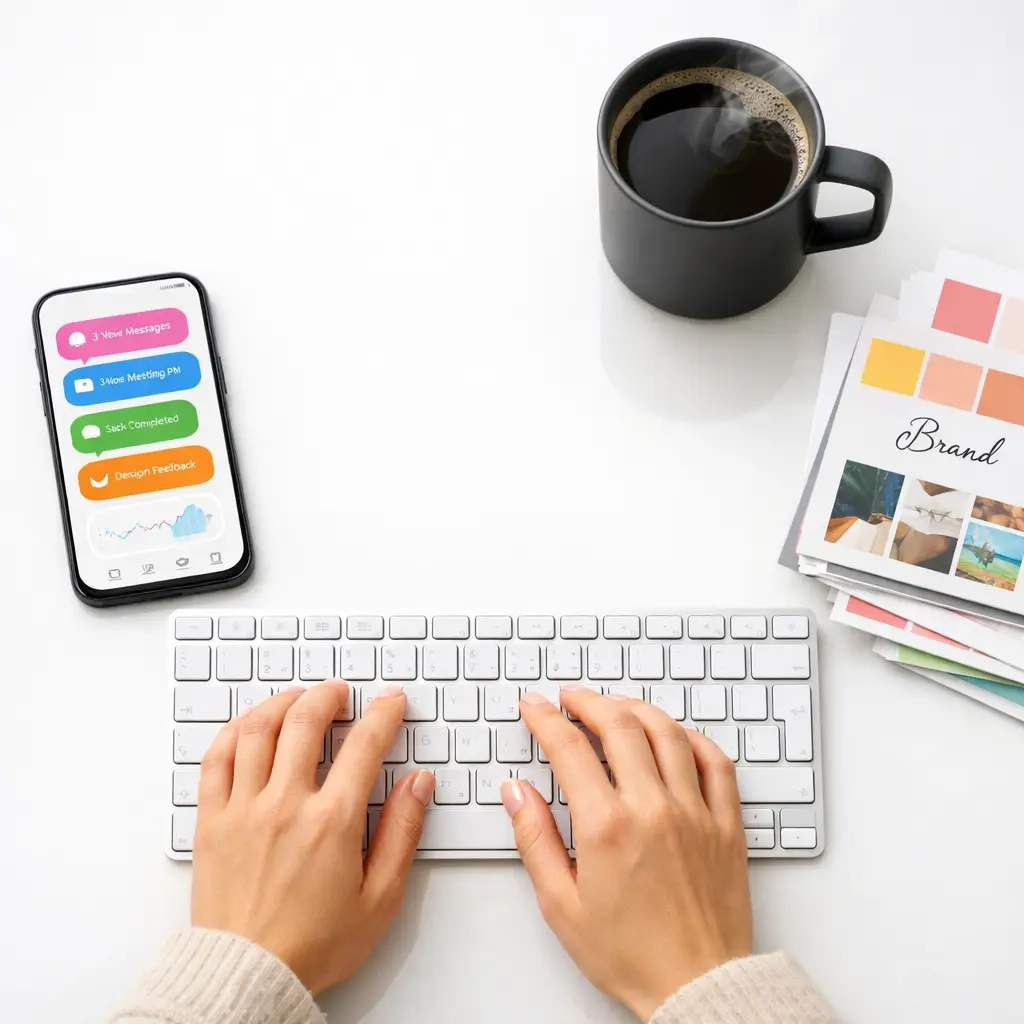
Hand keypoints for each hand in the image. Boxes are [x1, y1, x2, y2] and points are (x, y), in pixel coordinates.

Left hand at [191, 681, 434, 994]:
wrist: (246, 977)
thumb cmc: (312, 946)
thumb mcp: (380, 897)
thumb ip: (403, 832)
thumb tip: (419, 785)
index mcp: (331, 823)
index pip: (364, 745)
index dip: (383, 714)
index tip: (390, 703)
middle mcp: (285, 806)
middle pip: (306, 721)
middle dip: (329, 695)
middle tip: (341, 693)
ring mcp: (243, 809)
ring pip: (259, 729)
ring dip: (283, 702)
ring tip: (299, 698)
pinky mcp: (211, 821)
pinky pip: (216, 758)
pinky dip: (234, 730)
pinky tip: (250, 725)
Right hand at [503, 687, 751, 1019]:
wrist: (697, 986)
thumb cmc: (631, 955)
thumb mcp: (561, 904)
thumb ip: (535, 840)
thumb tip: (516, 793)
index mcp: (608, 827)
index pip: (570, 748)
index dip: (546, 718)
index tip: (534, 708)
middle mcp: (653, 808)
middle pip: (619, 724)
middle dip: (588, 701)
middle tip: (571, 699)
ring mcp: (694, 811)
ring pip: (666, 732)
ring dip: (635, 708)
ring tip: (615, 707)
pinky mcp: (725, 823)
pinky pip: (715, 761)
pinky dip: (691, 737)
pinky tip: (673, 736)